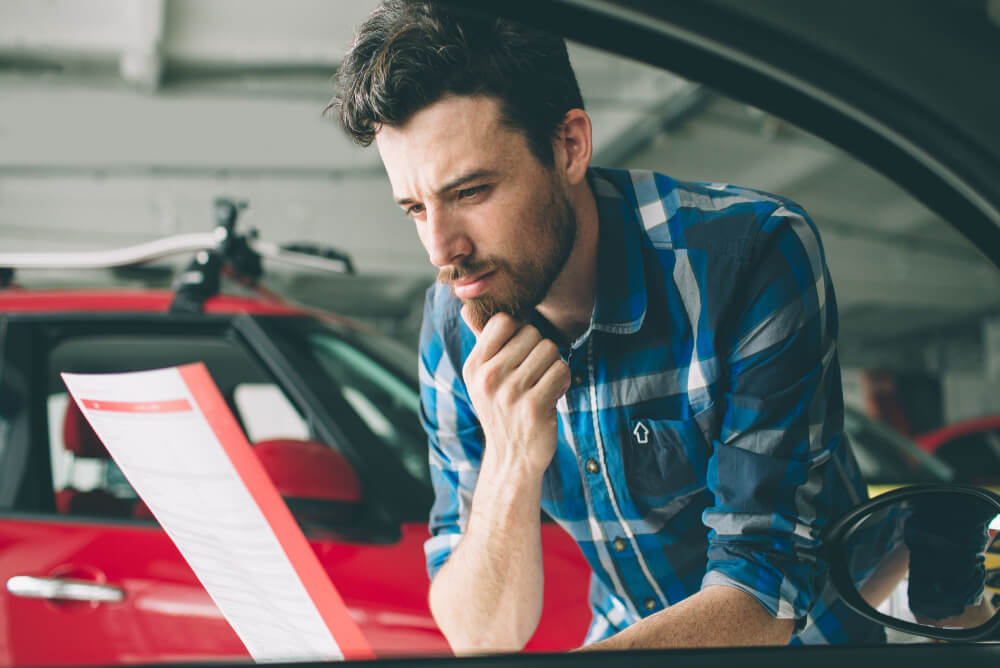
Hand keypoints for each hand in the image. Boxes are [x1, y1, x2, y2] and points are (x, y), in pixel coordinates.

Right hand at [460, 307, 569, 475]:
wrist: (512, 457)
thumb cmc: (503, 410)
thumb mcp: (482, 379)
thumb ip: (483, 344)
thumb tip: (468, 309)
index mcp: (474, 366)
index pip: (504, 321)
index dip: (519, 332)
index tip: (519, 353)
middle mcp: (488, 377)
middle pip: (532, 333)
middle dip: (539, 350)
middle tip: (533, 374)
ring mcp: (510, 393)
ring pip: (549, 349)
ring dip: (553, 366)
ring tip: (542, 385)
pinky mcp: (534, 406)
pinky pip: (561, 370)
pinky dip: (563, 381)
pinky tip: (552, 395)